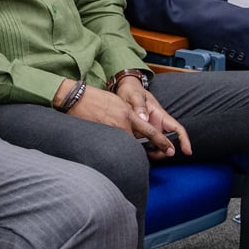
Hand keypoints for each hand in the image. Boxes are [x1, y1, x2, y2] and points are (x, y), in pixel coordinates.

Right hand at [63, 80, 179, 154]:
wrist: (77, 98)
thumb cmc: (97, 98)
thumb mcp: (118, 103)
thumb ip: (129, 114)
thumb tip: (136, 123)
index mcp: (129, 115)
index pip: (150, 132)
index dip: (162, 142)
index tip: (171, 150)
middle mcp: (122, 125)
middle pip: (138, 143)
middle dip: (141, 147)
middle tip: (145, 149)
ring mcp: (111, 132)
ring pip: (126, 144)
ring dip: (126, 145)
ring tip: (118, 137)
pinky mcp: (102, 136)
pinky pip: (113, 144)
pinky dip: (114, 144)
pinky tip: (109, 140)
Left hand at [112, 79, 190, 157]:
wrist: (123, 89)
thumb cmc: (132, 90)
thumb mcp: (134, 95)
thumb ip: (139, 106)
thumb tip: (143, 118)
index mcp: (161, 115)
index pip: (177, 129)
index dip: (184, 140)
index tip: (187, 151)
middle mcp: (157, 124)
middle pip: (168, 142)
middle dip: (164, 151)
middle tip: (154, 155)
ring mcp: (149, 129)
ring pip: (156, 145)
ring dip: (153, 152)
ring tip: (143, 154)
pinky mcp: (140, 132)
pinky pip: (144, 144)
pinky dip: (143, 149)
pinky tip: (135, 150)